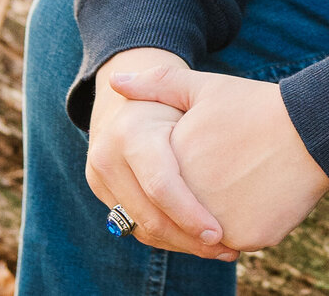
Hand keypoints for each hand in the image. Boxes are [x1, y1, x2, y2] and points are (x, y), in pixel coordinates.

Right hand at [85, 47, 237, 261]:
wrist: (127, 107)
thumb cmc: (166, 97)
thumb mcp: (177, 85)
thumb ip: (165, 81)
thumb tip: (120, 79)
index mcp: (128, 133)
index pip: (160, 185)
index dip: (189, 213)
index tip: (219, 232)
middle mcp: (106, 160)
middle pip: (150, 216)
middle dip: (190, 239)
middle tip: (228, 249)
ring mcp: (100, 183)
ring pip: (143, 229)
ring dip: (182, 244)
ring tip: (221, 249)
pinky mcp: (105, 198)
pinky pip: (138, 228)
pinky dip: (169, 238)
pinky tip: (198, 242)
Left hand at [109, 63, 328, 251]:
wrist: (312, 127)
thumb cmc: (256, 106)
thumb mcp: (205, 87)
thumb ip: (158, 85)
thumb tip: (116, 82)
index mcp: (173, 163)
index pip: (158, 188)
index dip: (175, 178)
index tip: (193, 167)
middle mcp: (191, 199)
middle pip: (179, 215)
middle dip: (190, 206)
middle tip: (219, 179)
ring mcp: (221, 224)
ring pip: (207, 233)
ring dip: (212, 222)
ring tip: (237, 189)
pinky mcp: (251, 238)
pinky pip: (237, 239)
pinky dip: (242, 228)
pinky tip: (257, 199)